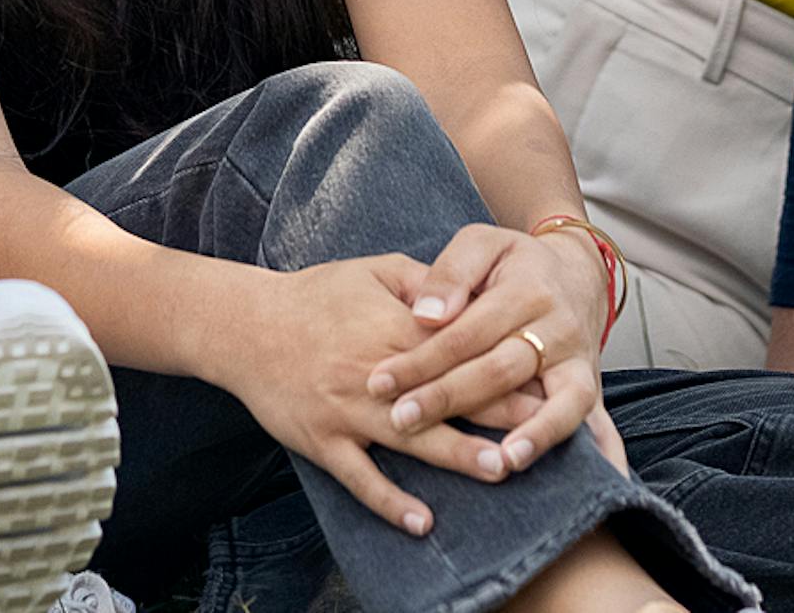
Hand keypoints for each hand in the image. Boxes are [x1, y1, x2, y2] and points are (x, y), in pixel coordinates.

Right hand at [224, 256, 535, 536]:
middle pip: (447, 395)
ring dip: (457, 455)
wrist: (246, 326)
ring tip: (500, 470)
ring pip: (411, 439)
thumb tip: (474, 295)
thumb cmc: (317, 294)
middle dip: (497, 414)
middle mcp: (377, 373)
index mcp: (396, 329)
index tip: (547, 379)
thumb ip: (428, 283)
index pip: (463, 349)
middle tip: (544, 431)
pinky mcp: (323, 441)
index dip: (506, 365)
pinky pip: (360, 478)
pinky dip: (390, 501)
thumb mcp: (376, 271)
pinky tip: (422, 521)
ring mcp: (348, 411)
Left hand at [361, 224, 604, 474]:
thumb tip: (426, 315)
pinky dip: (603, 452)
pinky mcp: (591, 386)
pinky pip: (601, 423)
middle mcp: (558, 328)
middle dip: (448, 399)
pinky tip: (599, 478)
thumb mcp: (480, 244)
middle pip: (501, 370)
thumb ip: (451, 272)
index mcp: (527, 290)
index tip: (379, 382)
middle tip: (401, 420)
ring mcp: (580, 361)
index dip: (421, 359)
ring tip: (500, 462)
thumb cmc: (514, 263)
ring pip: (557, 401)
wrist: (576, 274)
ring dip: (531, 434)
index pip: (465, 332)